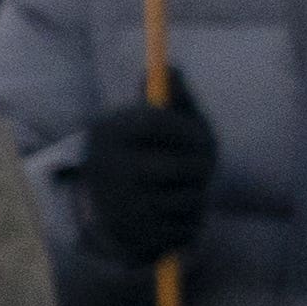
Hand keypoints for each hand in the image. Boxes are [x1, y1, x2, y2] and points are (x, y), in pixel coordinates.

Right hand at [79, 90, 215, 269]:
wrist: (107, 211)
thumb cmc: (146, 155)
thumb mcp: (157, 122)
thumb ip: (169, 96)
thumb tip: (167, 68)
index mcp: (107, 132)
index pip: (165, 123)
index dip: (191, 131)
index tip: (197, 138)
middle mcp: (104, 167)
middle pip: (190, 166)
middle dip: (201, 170)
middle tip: (193, 170)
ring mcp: (116, 205)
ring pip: (191, 200)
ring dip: (195, 199)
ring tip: (174, 194)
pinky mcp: (131, 237)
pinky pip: (187, 229)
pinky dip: (188, 225)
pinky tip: (168, 218)